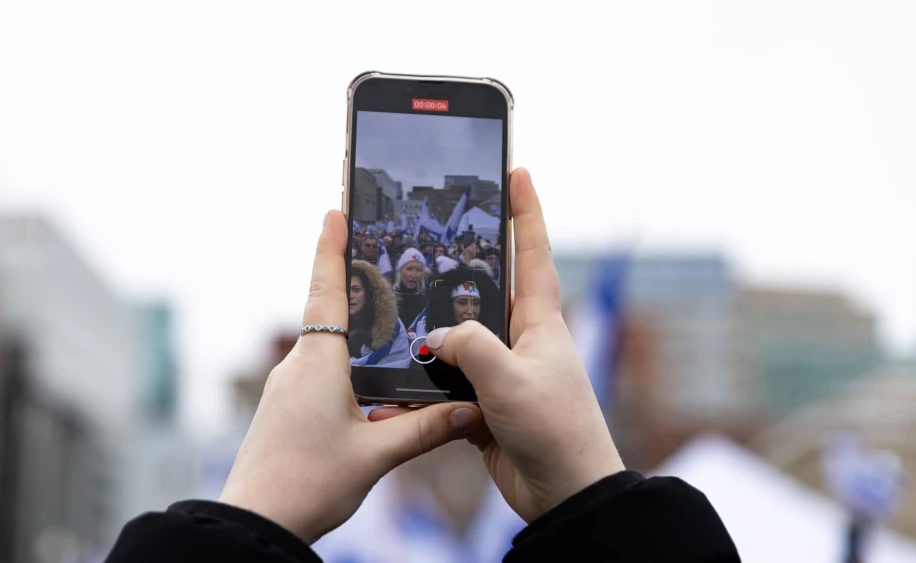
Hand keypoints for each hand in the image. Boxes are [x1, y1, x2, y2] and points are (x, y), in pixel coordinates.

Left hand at [219, 210, 484, 543]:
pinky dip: (343, 360)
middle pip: (327, 310)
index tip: (335, 209)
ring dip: (350, 326)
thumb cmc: (307, 484)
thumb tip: (469, 409)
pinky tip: (367, 378)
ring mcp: (287, 387)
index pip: (326, 290)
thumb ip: (424, 428)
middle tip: (377, 252)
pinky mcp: (286, 407)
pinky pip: (318, 369)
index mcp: (318, 362)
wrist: (256, 523)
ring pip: (325, 344)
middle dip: (350, 281)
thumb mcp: (376, 455)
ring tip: (384, 314)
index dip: (332, 248)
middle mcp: (298, 365)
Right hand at [425, 168, 624, 522]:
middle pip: (485, 292)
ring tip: (397, 322)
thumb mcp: (510, 378)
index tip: (517, 170)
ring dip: (430, 340)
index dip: (525, 210)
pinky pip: (448, 386)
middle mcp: (522, 341)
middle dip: (459, 268)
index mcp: (540, 322)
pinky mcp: (486, 405)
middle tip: (430, 239)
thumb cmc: (554, 430)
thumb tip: (437, 337)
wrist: (564, 494)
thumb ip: (469, 347)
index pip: (532, 253)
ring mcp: (503, 373)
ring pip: (458, 342)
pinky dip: (423, 389)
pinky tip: (396, 392)